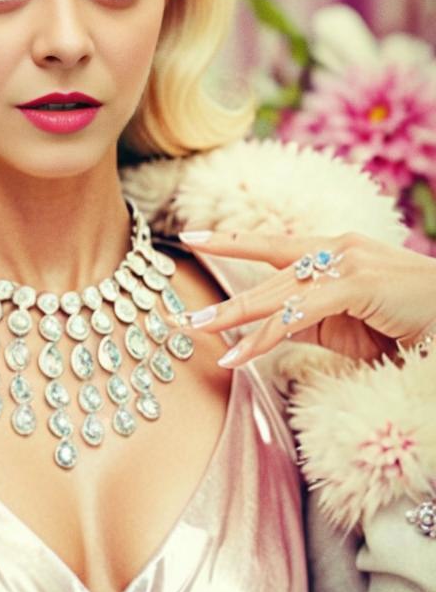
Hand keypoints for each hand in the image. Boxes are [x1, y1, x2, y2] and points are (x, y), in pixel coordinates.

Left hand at [179, 230, 435, 367]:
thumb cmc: (408, 323)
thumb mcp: (349, 322)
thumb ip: (309, 319)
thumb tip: (269, 328)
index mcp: (336, 251)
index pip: (274, 245)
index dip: (232, 241)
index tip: (193, 238)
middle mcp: (338, 249)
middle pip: (268, 276)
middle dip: (225, 299)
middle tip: (182, 314)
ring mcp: (348, 263)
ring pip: (277, 293)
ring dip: (234, 316)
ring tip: (196, 331)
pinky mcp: (357, 285)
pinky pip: (299, 313)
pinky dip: (266, 335)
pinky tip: (238, 353)